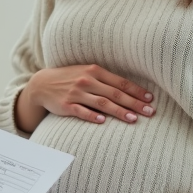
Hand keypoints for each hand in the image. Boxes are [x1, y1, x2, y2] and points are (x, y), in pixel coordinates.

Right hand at [15, 65, 154, 132]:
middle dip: (134, 103)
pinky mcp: (66, 105)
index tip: (150, 99)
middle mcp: (86, 81)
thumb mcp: (87, 72)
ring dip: (118, 111)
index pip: (120, 82)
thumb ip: (105, 80)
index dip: (136, 91)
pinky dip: (92, 116)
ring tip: (133, 119)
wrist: (42, 83)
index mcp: (94, 71)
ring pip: (101, 103)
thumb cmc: (70, 78)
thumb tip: (130, 90)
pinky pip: (81, 111)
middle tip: (149, 111)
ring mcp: (76, 93)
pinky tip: (102, 121)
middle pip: (115, 93)